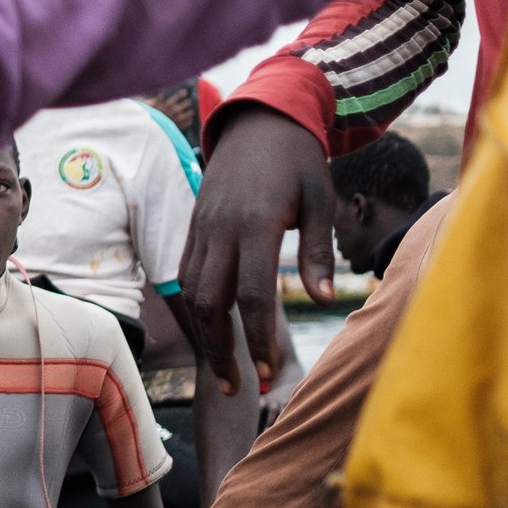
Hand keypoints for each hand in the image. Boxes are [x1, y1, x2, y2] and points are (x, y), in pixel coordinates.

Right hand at [179, 106, 332, 393]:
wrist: (259, 119)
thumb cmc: (299, 159)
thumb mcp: (320, 199)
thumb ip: (318, 252)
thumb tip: (321, 301)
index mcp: (255, 223)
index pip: (252, 293)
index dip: (259, 338)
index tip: (269, 372)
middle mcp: (219, 229)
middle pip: (211, 303)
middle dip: (223, 350)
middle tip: (239, 388)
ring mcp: (201, 228)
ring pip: (192, 293)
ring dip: (205, 336)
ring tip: (223, 371)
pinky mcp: (193, 227)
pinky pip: (185, 275)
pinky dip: (195, 309)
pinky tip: (211, 332)